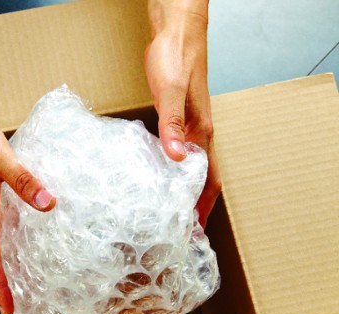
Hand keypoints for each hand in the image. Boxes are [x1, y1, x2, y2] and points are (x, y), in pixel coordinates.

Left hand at [145, 0, 220, 225]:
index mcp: (201, 132)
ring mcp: (187, 127)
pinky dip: (167, 171)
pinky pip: (174, 152)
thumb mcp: (171, 92)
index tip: (195, 233)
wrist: (175, 32)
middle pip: (199, 179)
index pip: (208, 179)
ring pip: (187, 168)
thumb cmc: (177, 58)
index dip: (203, 207)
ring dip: (180, 191)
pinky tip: (153, 177)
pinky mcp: (173, 119)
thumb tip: (177, 157)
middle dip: (192, 206)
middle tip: (178, 232)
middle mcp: (198, 133)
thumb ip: (173, 124)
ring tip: (166, 213)